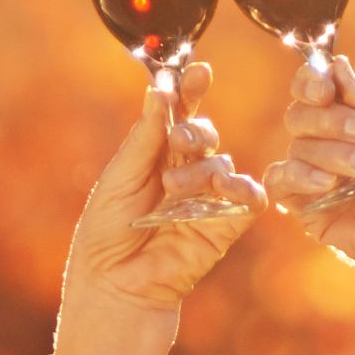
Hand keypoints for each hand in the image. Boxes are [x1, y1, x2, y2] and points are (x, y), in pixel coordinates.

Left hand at [60, 63, 260, 320]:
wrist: (113, 284)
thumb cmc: (106, 233)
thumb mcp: (119, 179)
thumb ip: (144, 139)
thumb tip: (158, 91)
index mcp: (155, 156)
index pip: (178, 115)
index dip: (189, 91)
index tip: (196, 70)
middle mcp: (184, 172)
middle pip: (204, 134)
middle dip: (195, 130)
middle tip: (179, 139)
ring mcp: (206, 199)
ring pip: (221, 164)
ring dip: (202, 170)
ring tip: (174, 190)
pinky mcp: (225, 226)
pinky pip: (248, 199)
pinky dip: (242, 190)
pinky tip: (226, 189)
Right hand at [262, 47, 354, 306]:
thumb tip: (337, 70)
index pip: (321, 90)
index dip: (313, 81)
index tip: (328, 86)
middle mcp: (338, 146)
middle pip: (301, 114)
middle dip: (330, 117)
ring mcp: (324, 180)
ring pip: (297, 146)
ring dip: (332, 150)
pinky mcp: (315, 213)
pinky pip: (280, 183)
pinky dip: (297, 175)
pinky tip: (329, 182)